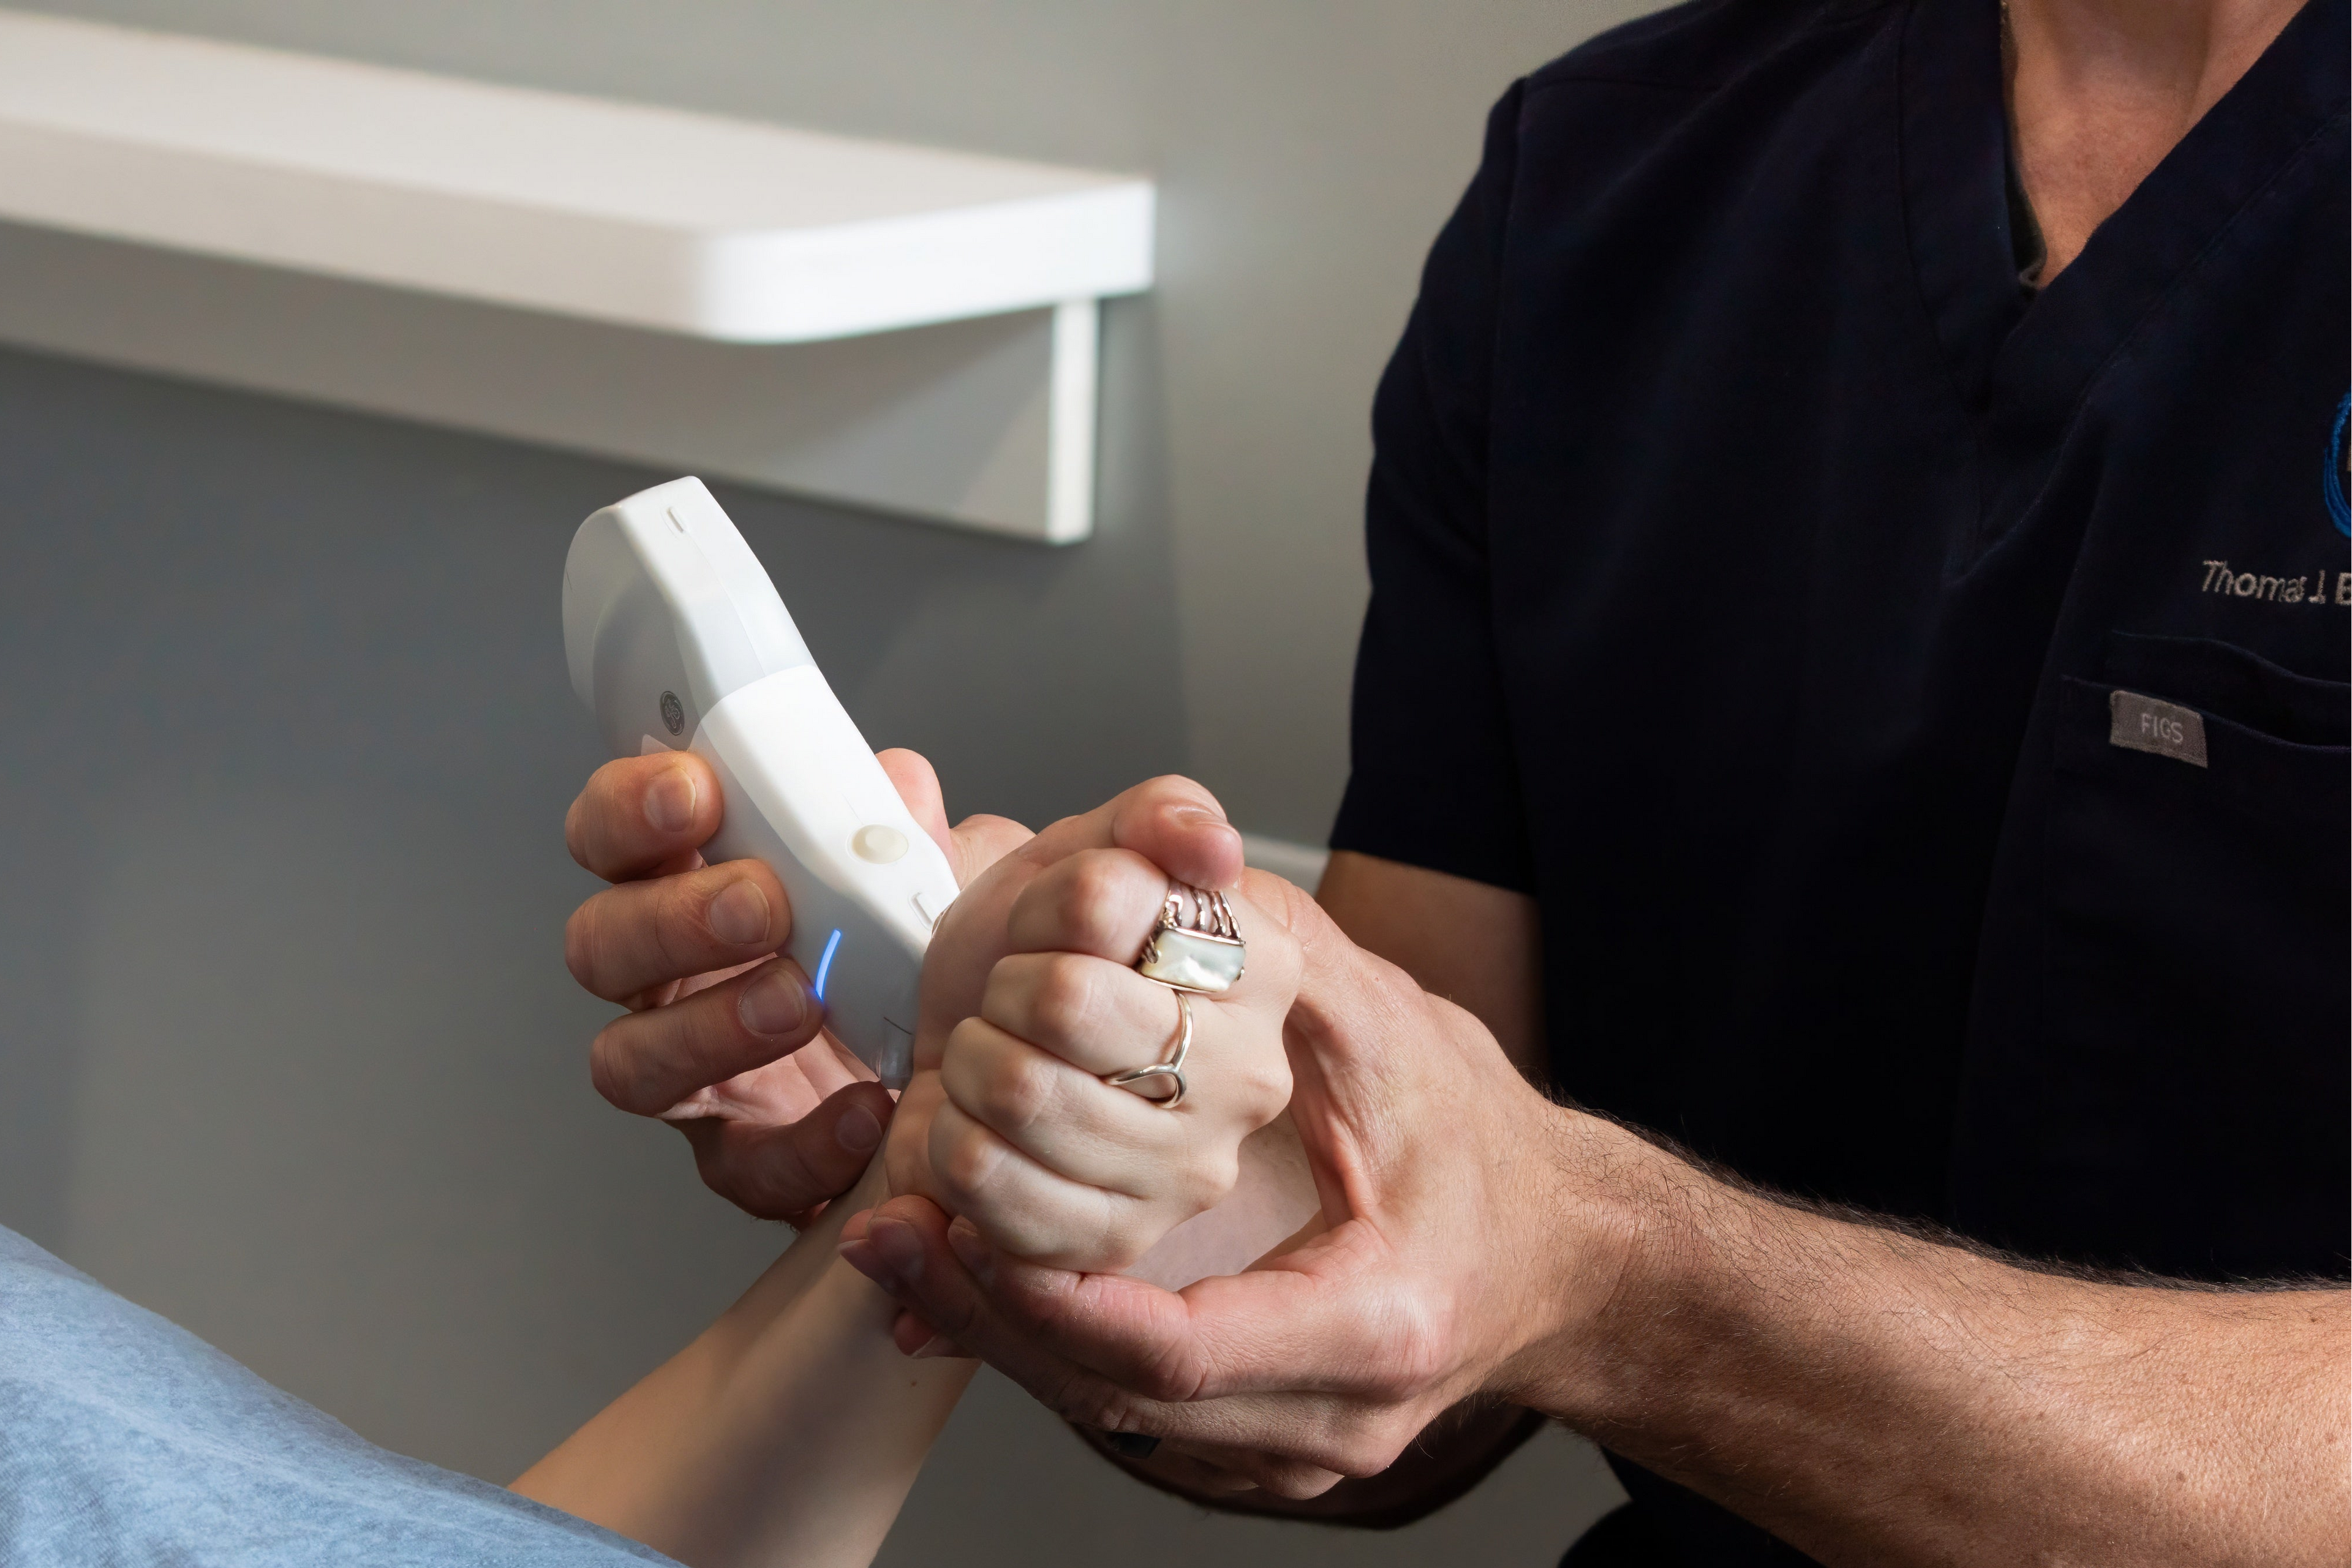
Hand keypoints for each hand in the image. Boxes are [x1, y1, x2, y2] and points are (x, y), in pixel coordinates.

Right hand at [562, 746, 1027, 1223]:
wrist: (979, 1073)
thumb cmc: (927, 960)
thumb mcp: (942, 875)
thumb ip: (916, 829)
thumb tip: (895, 785)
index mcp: (694, 888)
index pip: (612, 835)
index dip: (629, 809)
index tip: (694, 791)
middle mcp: (671, 980)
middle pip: (599, 944)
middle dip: (671, 919)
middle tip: (759, 904)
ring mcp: (694, 1074)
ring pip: (630, 1060)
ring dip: (710, 1025)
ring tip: (801, 999)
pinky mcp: (745, 1159)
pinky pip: (743, 1164)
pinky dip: (805, 1141)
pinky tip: (865, 1108)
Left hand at [835, 832, 1617, 1496]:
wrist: (1562, 1256)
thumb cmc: (1485, 1149)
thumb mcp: (1403, 1039)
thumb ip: (1295, 963)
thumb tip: (1189, 875)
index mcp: (1376, 1323)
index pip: (1179, 1347)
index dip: (1056, 1296)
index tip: (966, 1225)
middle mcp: (1334, 1417)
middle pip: (1117, 1395)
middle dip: (990, 1312)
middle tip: (892, 1229)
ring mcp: (1297, 1454)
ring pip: (1107, 1416)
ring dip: (999, 1333)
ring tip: (902, 1248)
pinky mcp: (1264, 1455)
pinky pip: (1128, 1415)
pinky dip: (1047, 1349)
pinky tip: (969, 1287)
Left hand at [882, 778, 1300, 1272]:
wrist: (974, 1055)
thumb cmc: (1035, 958)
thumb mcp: (1088, 852)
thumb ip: (1161, 815)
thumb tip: (1214, 846)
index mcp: (1259, 966)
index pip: (1104, 900)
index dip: (1043, 906)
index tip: (1049, 928)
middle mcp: (1249, 1076)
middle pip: (1062, 1000)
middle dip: (999, 990)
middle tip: (1008, 1005)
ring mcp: (1190, 1171)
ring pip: (1017, 1093)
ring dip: (966, 1068)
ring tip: (988, 1066)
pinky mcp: (1117, 1242)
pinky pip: (989, 1188)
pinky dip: (950, 1147)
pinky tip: (974, 1131)